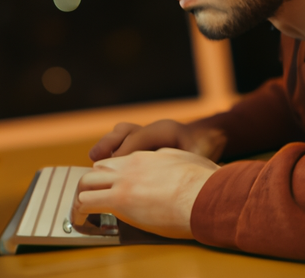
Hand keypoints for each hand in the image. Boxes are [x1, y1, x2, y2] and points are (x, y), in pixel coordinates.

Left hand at [73, 148, 219, 238]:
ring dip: (82, 198)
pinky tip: (81, 222)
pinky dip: (80, 212)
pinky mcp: (120, 200)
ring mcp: (124, 181)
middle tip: (91, 200)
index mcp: (144, 157)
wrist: (203, 193)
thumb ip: (169, 160)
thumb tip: (167, 162)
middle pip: (96, 169)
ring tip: (81, 214)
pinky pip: (86, 202)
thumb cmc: (202, 181)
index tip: (108, 188)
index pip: (115, 162)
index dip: (108, 176)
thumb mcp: (183, 160)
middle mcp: (130, 165)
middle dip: (91, 185)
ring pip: (86, 182)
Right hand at [89, 119, 226, 162]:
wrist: (210, 138)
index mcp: (166, 129)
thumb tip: (173, 176)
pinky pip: (123, 140)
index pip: (139, 137)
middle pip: (126, 131)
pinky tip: (104, 165)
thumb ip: (185, 163)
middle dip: (109, 144)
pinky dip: (112, 150)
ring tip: (94, 159)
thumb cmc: (206, 148)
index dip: (125, 152)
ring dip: (107, 145)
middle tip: (95, 158)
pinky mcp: (145, 141)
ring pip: (122, 132)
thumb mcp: (200, 155)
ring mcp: (148, 133)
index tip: (112, 169)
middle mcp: (153, 128)